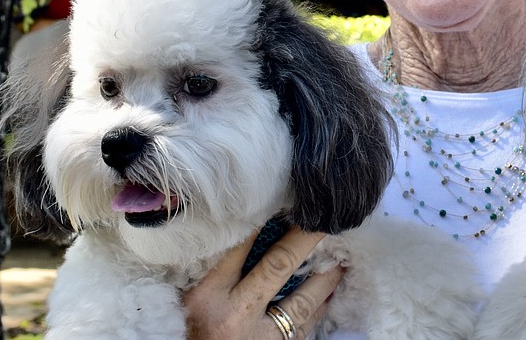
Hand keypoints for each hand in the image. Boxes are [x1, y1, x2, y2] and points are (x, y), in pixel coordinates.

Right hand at [184, 225, 343, 339]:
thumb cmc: (186, 335)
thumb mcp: (187, 303)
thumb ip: (207, 274)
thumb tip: (237, 235)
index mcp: (205, 298)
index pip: (238, 248)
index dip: (262, 223)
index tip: (281, 200)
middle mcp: (234, 315)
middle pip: (278, 265)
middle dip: (303, 237)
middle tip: (323, 215)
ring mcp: (260, 337)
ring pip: (302, 300)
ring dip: (324, 276)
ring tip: (339, 256)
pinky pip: (304, 327)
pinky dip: (318, 308)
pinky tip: (329, 293)